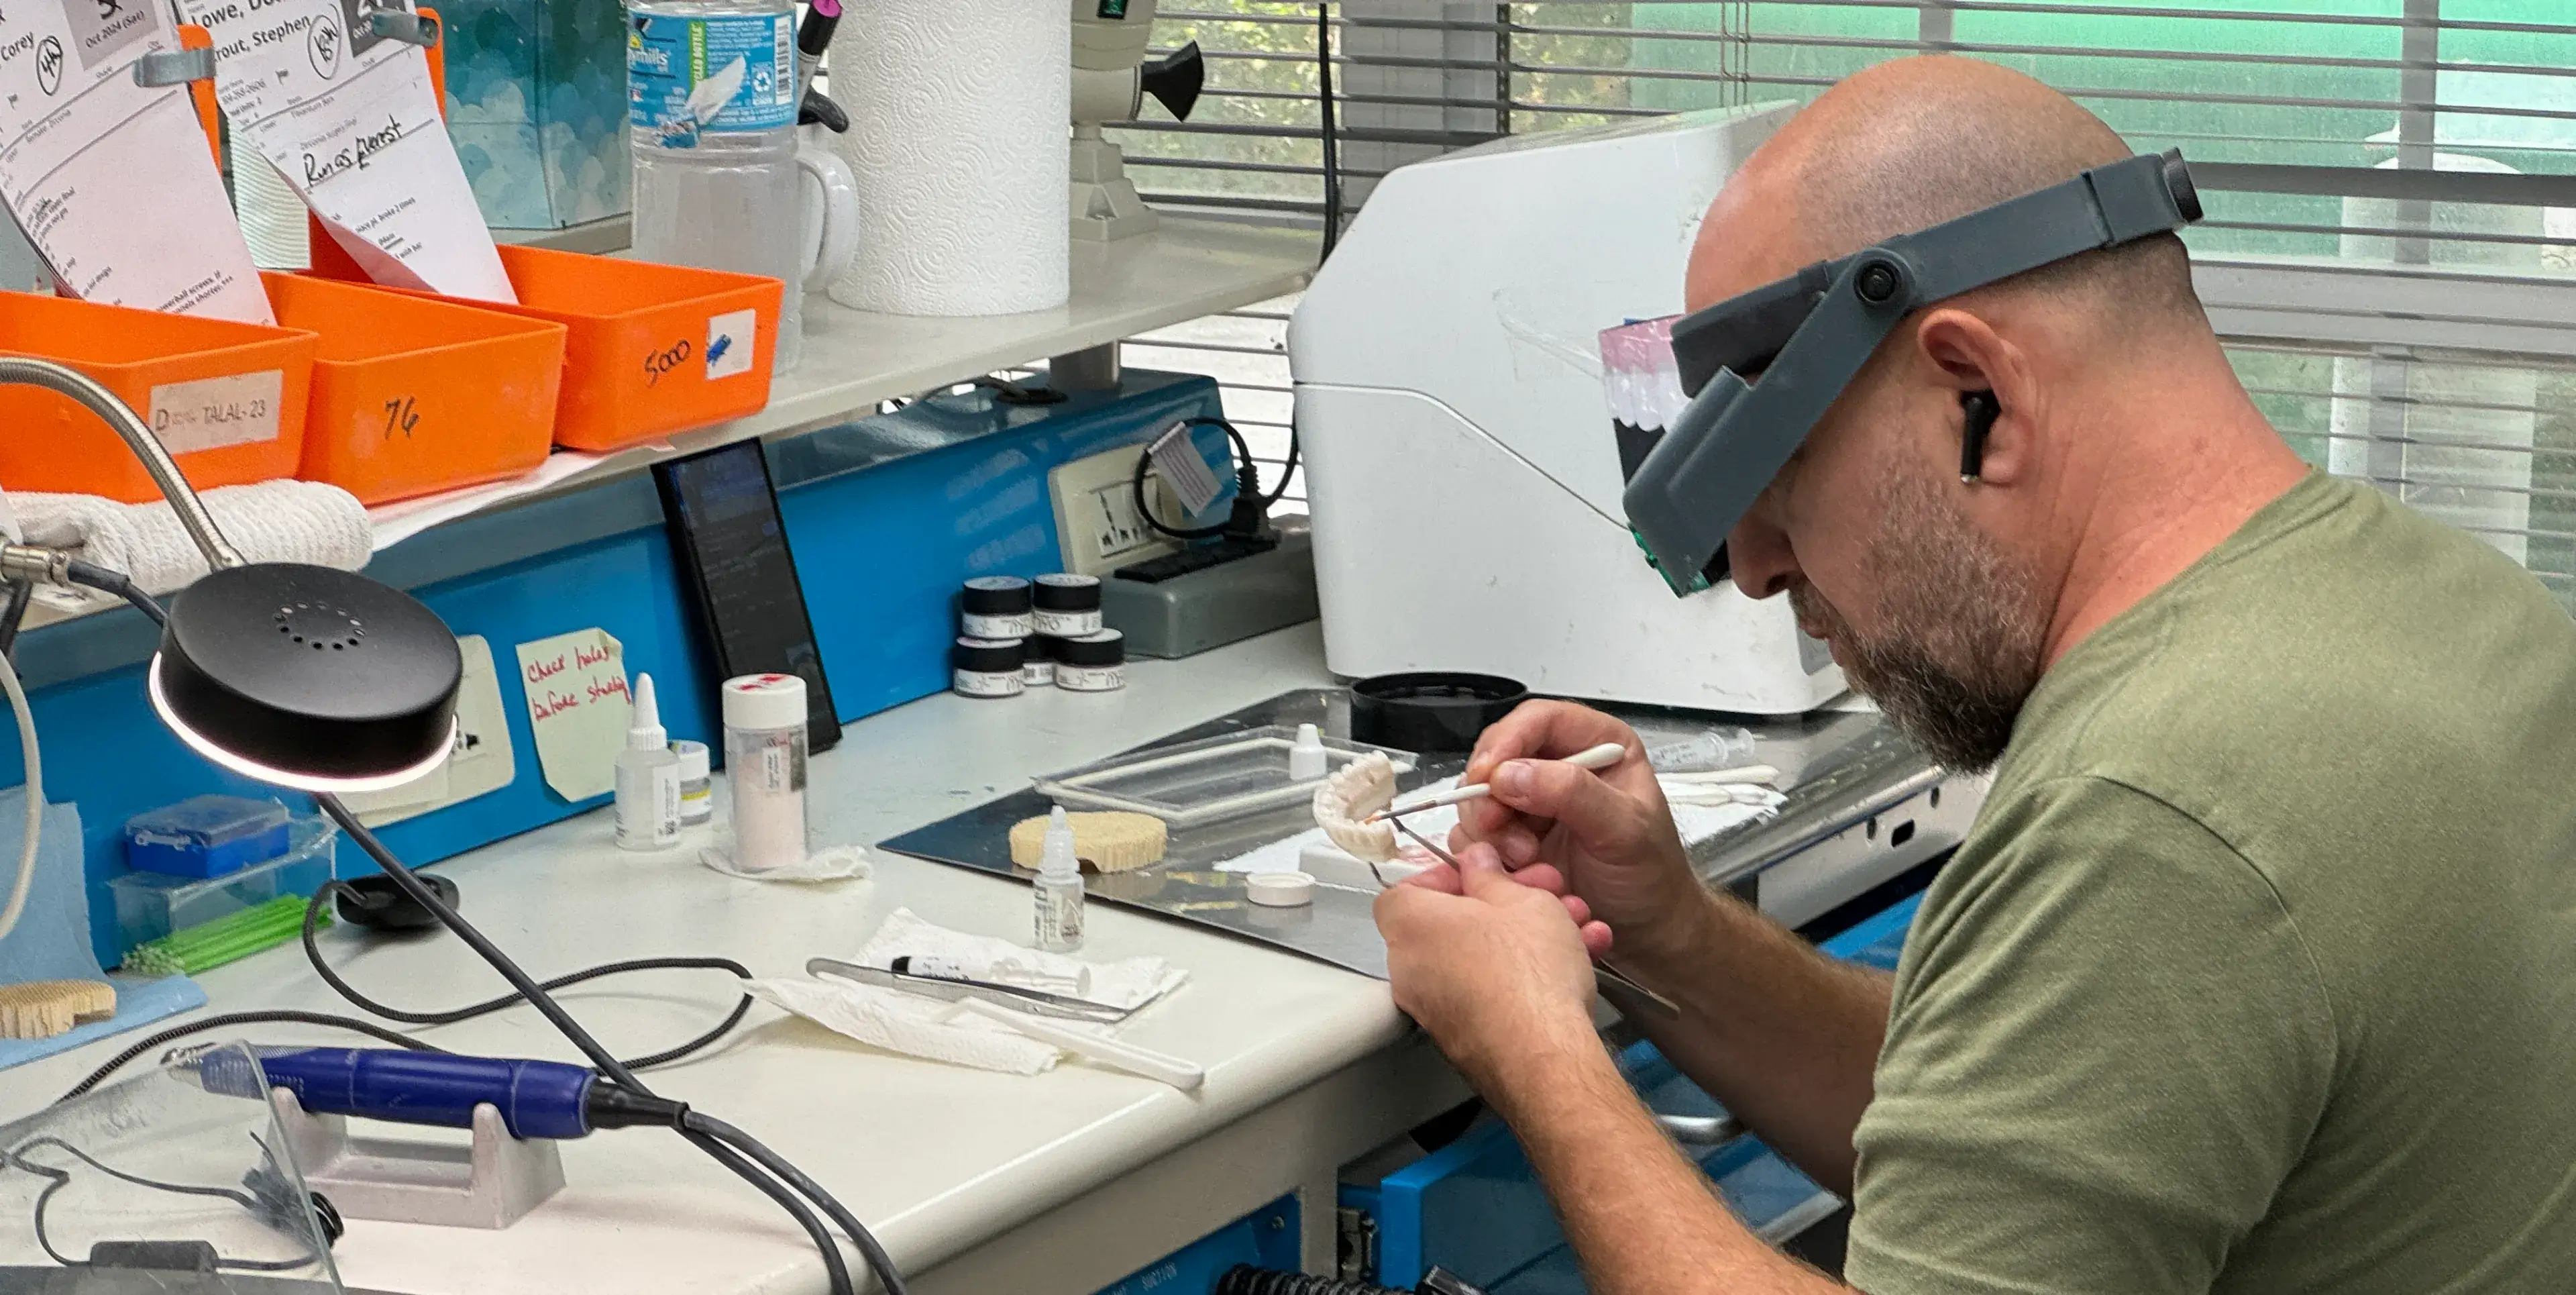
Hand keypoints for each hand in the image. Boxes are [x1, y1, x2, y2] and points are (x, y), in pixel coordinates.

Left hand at [1376, 841, 1601, 1083]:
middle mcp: (1411, 971)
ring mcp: (1435, 1010)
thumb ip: (1492, 876)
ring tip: (1571, 930)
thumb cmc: (1526, 978)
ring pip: (1480, 961)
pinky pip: (1492, 995)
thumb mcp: (1520, 900)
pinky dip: (1525, 980)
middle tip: (1539, 897)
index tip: (1484, 873)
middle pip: (1450, 925)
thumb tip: (1477, 864)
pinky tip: (1572, 969)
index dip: (1448, 876)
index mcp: (1411, 926)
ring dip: (1525, 941)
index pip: (1406, 888)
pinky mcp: (1464, 1039)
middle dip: (1502, 908)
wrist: (1545, 1058)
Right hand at [1450, 701, 1710, 969]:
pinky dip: (1486, 852)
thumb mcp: (1625, 831)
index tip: (1488, 774)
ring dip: (1490, 828)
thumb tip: (1512, 774)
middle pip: (1500, 754)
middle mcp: (1561, 766)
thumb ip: (1573, 794)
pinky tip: (1518, 871)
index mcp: (1598, 746)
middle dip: (1489, 790)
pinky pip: (1476, 833)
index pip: (1540, 720)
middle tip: (1494, 824)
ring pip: (1480, 794)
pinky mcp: (1514, 837)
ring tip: (1524, 859)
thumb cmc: (1652, 877)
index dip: (1508, 740)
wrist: (1648, 931)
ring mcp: (1533, 802)